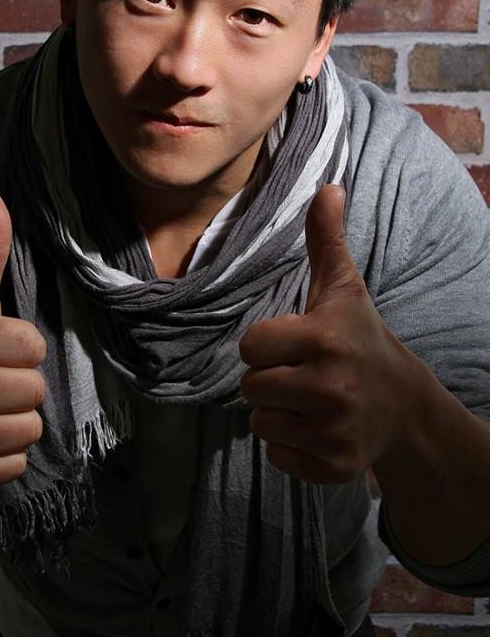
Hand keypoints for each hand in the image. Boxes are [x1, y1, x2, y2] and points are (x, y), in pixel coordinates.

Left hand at [239, 184, 410, 483]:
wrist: (402, 403)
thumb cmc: (359, 336)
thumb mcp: (342, 288)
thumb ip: (325, 238)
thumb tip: (327, 187)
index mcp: (324, 339)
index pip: (251, 346)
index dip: (267, 344)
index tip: (293, 343)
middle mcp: (330, 388)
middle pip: (251, 387)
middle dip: (270, 378)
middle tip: (301, 373)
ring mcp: (333, 431)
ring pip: (260, 424)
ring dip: (276, 412)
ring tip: (308, 400)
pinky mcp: (333, 466)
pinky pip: (276, 457)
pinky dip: (289, 445)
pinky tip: (315, 427)